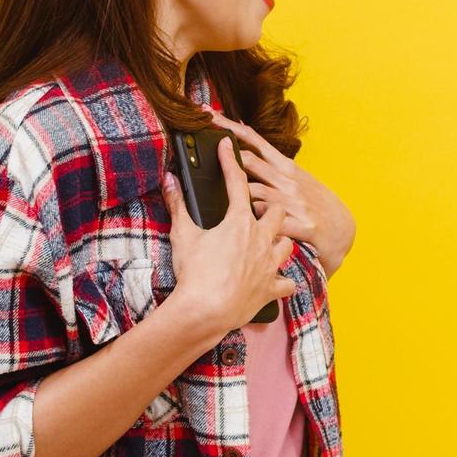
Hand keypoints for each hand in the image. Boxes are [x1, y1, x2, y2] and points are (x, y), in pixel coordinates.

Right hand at [160, 135, 296, 340]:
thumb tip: (168, 181)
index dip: (231, 162)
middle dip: (271, 207)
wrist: (204, 310)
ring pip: (287, 244)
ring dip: (280, 242)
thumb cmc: (195, 272)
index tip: (228, 146)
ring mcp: (269, 264)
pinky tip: (280, 281)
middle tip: (259, 209)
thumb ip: (177, 205)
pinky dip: (283, 282)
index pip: (237, 183)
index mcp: (239, 222)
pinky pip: (287, 284)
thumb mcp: (183, 235)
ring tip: (271, 243)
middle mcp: (261, 239)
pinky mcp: (270, 289)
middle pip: (277, 212)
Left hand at [201, 105, 356, 277]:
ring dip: (234, 194)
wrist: (343, 230)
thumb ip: (273, 168)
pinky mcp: (299, 224)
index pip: (254, 141)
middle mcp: (288, 181)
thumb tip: (247, 153)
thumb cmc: (316, 204)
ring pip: (253, 191)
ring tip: (215, 197)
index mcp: (286, 168)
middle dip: (222, 153)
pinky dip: (256, 220)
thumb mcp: (298, 180)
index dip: (230, 127)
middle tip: (200, 147)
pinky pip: (269, 220)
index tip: (209, 114)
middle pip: (248, 161)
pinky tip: (245, 226)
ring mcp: (293, 202)